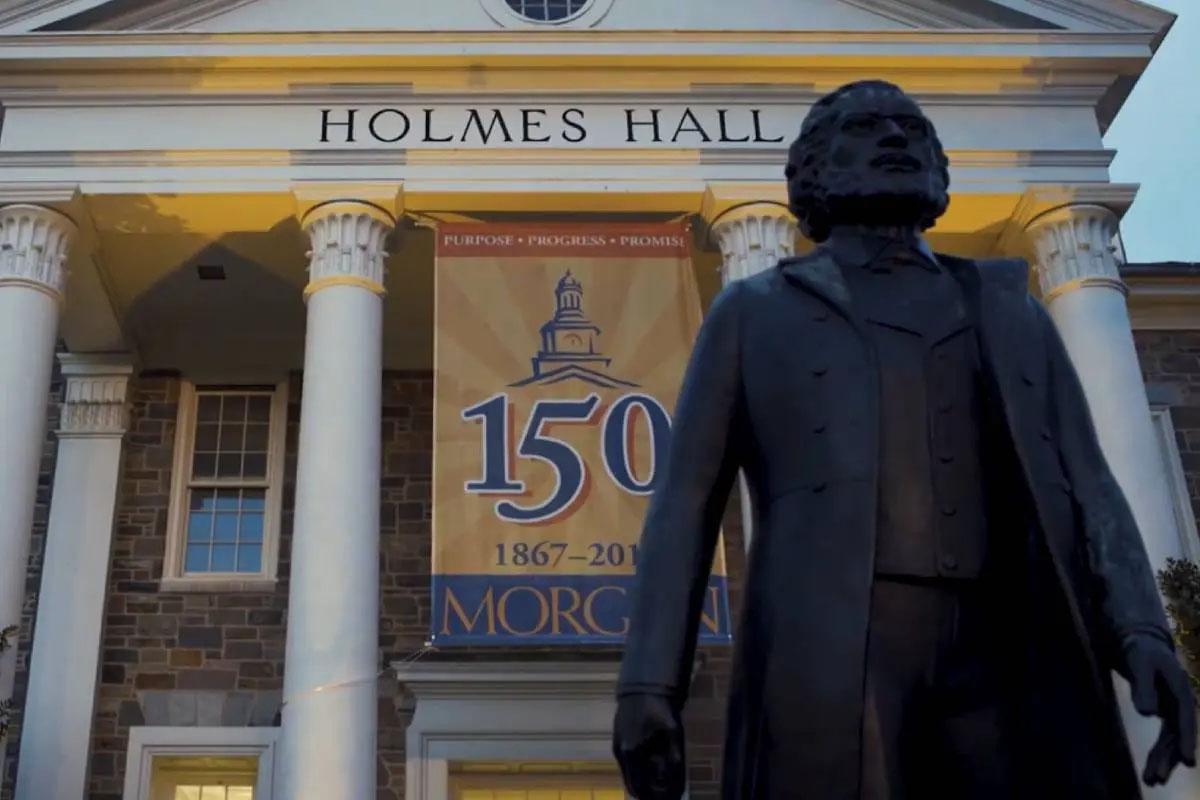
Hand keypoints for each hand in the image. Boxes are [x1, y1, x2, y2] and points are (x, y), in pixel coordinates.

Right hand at [613, 692, 685, 798]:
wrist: (643, 684)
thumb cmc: (659, 708)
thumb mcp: (673, 732)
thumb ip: (674, 760)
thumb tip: (677, 785)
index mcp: (631, 753)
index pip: (639, 788)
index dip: (655, 797)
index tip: (670, 798)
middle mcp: (621, 753)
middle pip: (633, 785)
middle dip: (649, 792)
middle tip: (667, 792)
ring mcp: (617, 746)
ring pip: (630, 774)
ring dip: (644, 781)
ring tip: (663, 780)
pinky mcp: (618, 738)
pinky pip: (628, 763)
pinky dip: (639, 769)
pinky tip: (653, 766)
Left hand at [1120, 634, 1197, 785]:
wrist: (1141, 643)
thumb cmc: (1140, 651)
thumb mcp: (1139, 663)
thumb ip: (1143, 686)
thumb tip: (1149, 714)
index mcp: (1180, 689)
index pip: (1185, 717)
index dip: (1186, 740)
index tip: (1187, 762)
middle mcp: (1182, 702)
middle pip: (1178, 734)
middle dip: (1169, 757)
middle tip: (1157, 779)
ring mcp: (1175, 709)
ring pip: (1172, 739)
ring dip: (1163, 759)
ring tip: (1152, 780)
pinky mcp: (1167, 712)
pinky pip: (1166, 737)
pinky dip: (1160, 751)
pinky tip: (1153, 767)